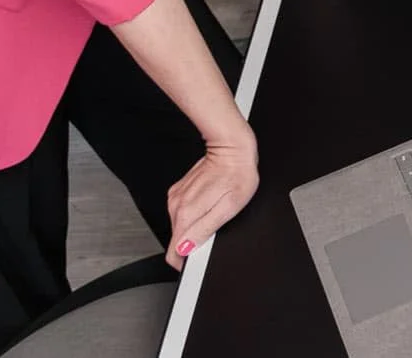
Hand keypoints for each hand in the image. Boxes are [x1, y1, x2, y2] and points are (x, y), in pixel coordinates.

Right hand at [165, 135, 257, 266]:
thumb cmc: (238, 174)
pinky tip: (210, 202)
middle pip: (178, 240)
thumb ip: (205, 229)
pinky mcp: (179, 191)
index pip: (174, 253)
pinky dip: (194, 213)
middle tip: (215, 231)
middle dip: (193, 243)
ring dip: (195, 226)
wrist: (233, 148)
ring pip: (180, 226)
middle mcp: (176, 206)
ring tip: (215, 211)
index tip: (196, 263)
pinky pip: (183, 211)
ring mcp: (176, 197)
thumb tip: (187, 248)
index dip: (186, 263)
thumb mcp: (229, 206)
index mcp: (187, 214)